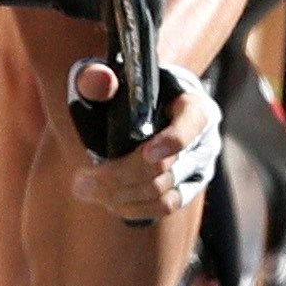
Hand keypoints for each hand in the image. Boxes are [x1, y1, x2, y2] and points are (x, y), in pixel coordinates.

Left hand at [67, 60, 217, 223]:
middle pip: (166, 167)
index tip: (146, 153)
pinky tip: (106, 201)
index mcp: (195, 107)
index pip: (193, 124)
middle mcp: (204, 141)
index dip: (172, 142)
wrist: (150, 111)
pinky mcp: (188, 189)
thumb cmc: (133, 93)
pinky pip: (164, 207)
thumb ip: (101, 78)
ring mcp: (199, 168)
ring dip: (120, 195)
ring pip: (162, 191)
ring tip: (86, 190)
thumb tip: (98, 82)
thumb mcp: (115, 80)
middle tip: (80, 180)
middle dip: (119, 176)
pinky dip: (132, 207)